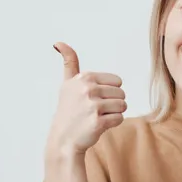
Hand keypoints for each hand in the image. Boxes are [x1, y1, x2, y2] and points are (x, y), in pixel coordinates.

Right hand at [46, 42, 126, 156]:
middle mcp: (87, 89)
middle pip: (121, 93)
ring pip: (123, 106)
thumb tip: (58, 42)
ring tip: (97, 117)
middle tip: (95, 111)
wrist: (63, 139)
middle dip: (112, 103)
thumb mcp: (67, 84)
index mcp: (83, 78)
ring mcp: (92, 106)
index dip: (109, 92)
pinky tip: (98, 126)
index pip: (117, 81)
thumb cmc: (68, 111)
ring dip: (113, 114)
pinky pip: (119, 118)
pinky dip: (112, 124)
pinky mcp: (98, 122)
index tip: (92, 99)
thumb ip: (69, 63)